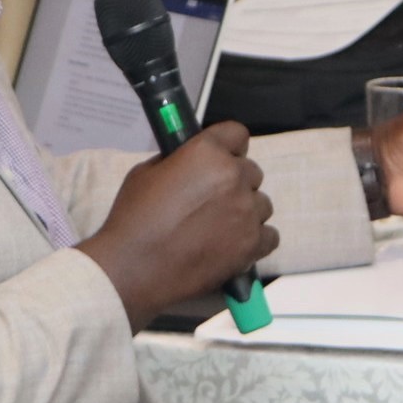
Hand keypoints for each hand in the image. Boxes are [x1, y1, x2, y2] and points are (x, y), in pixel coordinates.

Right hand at [76, 122, 277, 331]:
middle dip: (235, 182)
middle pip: (252, 171)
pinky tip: (233, 245)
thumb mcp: (146, 173)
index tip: (222, 158)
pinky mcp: (252, 244)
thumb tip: (191, 164)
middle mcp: (234, 177)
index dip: (229, 147)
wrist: (133, 268)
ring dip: (245, 212)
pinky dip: (255, 240)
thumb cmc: (133, 219)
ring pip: (261, 204)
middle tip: (212, 201)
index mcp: (208, 153)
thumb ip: (177, 161)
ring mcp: (247, 212)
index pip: (237, 134)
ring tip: (219, 228)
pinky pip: (269, 235)